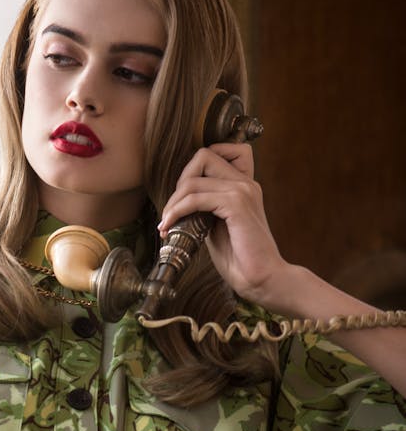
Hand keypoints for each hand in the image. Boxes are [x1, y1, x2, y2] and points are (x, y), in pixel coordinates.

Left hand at [157, 142, 289, 306]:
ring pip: (193, 179)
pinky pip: (196, 198)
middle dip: (179, 183)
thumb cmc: (240, 259)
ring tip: (166, 223)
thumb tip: (178, 202)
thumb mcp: (216, 227)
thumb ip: (204, 209)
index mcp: (244, 185)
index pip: (219, 151)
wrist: (263, 279)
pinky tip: (169, 227)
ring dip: (173, 202)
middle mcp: (245, 182)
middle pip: (203, 156)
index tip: (183, 197)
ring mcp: (243, 191)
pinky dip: (177, 211)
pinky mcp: (237, 205)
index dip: (194, 168)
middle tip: (171, 211)